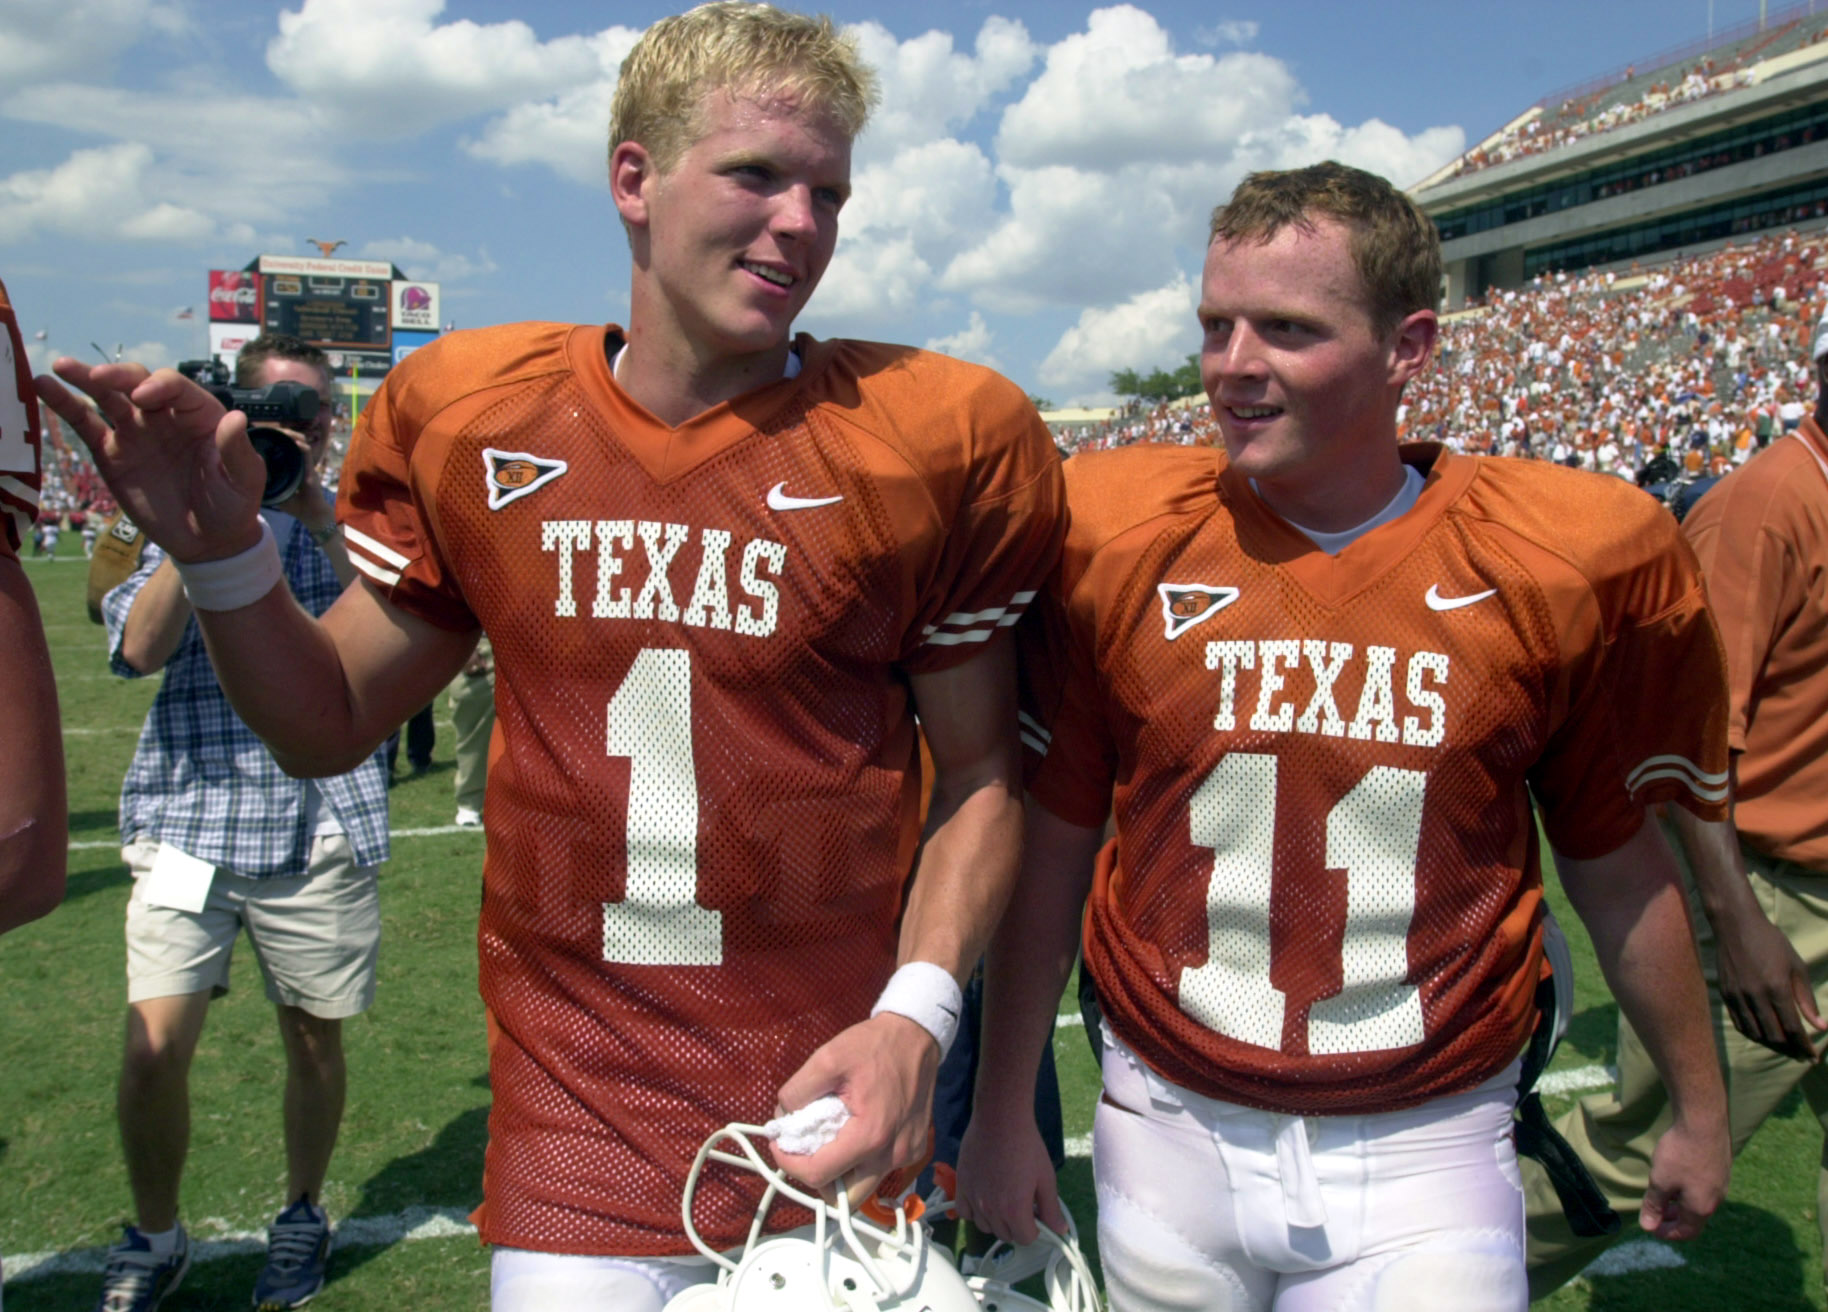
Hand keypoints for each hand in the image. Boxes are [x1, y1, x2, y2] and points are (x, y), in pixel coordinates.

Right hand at [33, 360, 263, 561]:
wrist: (209, 540)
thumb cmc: (233, 505)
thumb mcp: (245, 480)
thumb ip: (237, 449)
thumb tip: (236, 417)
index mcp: (199, 414)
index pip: (175, 387)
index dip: (159, 386)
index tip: (143, 397)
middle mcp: (165, 415)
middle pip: (136, 382)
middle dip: (117, 376)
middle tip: (97, 378)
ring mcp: (136, 432)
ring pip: (107, 397)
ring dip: (84, 379)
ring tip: (60, 367)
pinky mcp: (112, 452)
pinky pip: (87, 425)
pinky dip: (65, 406)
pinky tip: (44, 387)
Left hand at [272, 430, 333, 527]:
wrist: (311, 515)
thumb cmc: (294, 506)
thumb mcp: (275, 492)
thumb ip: (265, 485)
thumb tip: (245, 481)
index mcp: (289, 467)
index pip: (282, 448)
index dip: (275, 439)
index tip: (264, 433)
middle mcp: (298, 463)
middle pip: (291, 442)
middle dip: (283, 433)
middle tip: (272, 429)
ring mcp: (306, 465)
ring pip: (301, 444)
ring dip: (293, 436)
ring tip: (283, 431)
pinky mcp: (311, 470)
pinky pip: (307, 454)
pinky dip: (302, 446)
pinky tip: (295, 442)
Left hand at [771, 1012, 938, 1203]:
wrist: (916, 1036)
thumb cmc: (873, 1046)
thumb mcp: (827, 1058)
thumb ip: (797, 1090)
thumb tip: (783, 1116)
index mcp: (869, 1136)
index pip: (819, 1175)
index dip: (790, 1164)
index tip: (781, 1144)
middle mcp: (891, 1155)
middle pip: (844, 1199)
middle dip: (818, 1180)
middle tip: (805, 1152)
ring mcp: (906, 1155)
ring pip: (864, 1188)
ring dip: (841, 1175)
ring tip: (829, 1144)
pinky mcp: (914, 1149)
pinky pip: (881, 1170)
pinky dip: (862, 1162)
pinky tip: (855, 1133)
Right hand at [953, 1106, 1064, 1245]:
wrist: (1000, 1120)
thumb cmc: (1027, 1146)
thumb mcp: (1046, 1177)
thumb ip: (1052, 1208)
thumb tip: (1060, 1230)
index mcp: (1015, 1210)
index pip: (1025, 1239)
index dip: (1035, 1229)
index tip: (1036, 1213)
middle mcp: (992, 1210)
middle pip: (1005, 1235)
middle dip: (1017, 1225)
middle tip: (1022, 1203)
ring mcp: (974, 1199)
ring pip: (985, 1226)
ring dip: (996, 1220)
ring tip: (1003, 1199)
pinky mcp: (961, 1186)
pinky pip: (964, 1213)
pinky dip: (974, 1212)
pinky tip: (983, 1198)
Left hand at [1640, 1114, 1728, 1240]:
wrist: (1704, 1122)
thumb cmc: (1680, 1154)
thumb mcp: (1660, 1181)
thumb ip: (1654, 1205)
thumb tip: (1648, 1226)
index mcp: (1701, 1207)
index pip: (1687, 1232)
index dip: (1667, 1233)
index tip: (1651, 1227)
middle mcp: (1716, 1199)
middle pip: (1694, 1219)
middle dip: (1673, 1219)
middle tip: (1655, 1212)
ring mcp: (1721, 1183)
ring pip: (1699, 1202)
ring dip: (1681, 1204)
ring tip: (1663, 1195)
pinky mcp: (1721, 1168)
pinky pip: (1704, 1188)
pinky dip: (1689, 1191)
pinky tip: (1677, 1177)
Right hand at [1714, 907, 1826, 1061]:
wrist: (1735, 925)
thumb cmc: (1771, 942)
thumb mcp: (1796, 967)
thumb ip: (1806, 999)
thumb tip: (1821, 1026)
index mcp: (1776, 988)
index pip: (1793, 1028)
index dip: (1805, 1046)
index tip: (1813, 1056)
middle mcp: (1755, 996)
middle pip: (1774, 1036)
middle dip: (1790, 1049)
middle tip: (1801, 1055)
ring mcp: (1738, 996)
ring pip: (1756, 1033)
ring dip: (1772, 1045)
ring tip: (1785, 1047)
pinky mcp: (1726, 994)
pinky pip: (1740, 1024)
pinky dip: (1754, 1034)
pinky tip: (1764, 1035)